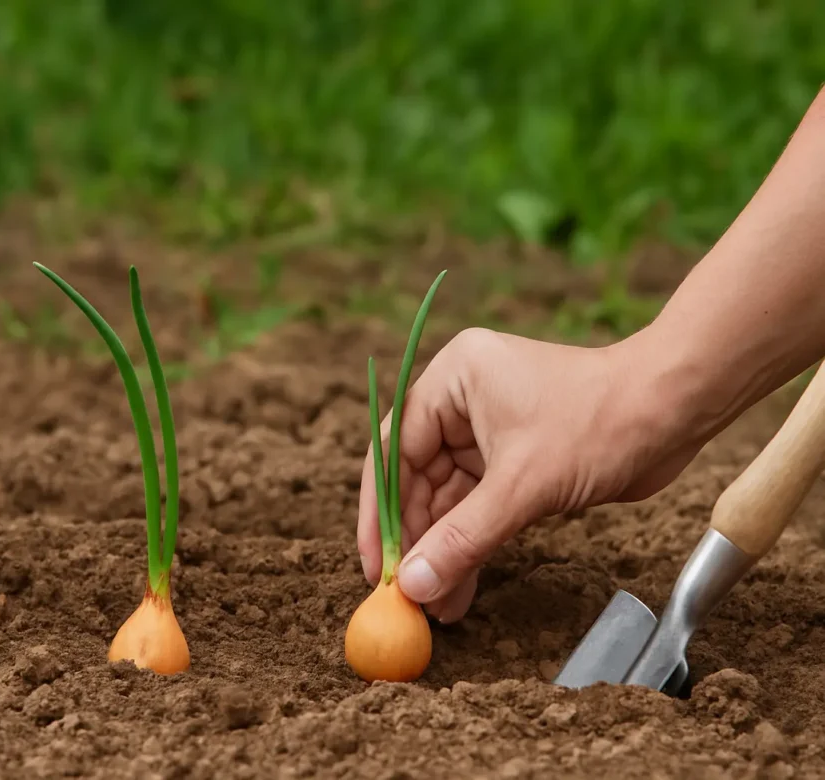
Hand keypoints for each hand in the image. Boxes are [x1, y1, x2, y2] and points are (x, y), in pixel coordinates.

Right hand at [356, 327, 705, 623]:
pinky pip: (479, 507)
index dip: (381, 512)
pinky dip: (472, 545)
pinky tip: (461, 588)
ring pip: (448, 499)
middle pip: (417, 479)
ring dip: (444, 550)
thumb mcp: (522, 486)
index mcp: (452, 379)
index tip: (375, 564)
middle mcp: (462, 399)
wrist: (676, 412)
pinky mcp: (516, 459)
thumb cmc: (601, 423)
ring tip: (436, 606)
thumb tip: (413, 585)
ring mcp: (488, 430)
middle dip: (416, 539)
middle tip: (407, 595)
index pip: (392, 449)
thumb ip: (462, 537)